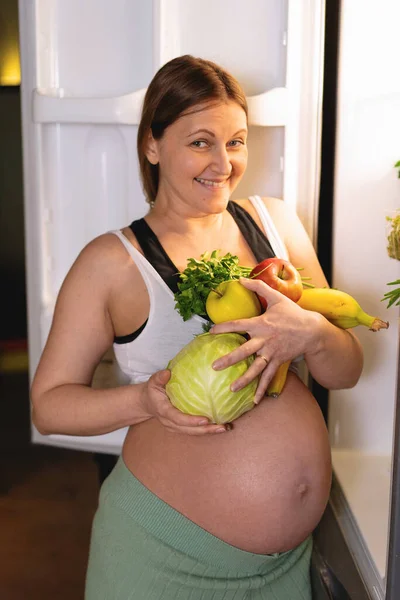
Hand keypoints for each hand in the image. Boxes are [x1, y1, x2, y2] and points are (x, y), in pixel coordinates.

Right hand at [140, 369, 228, 434]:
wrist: (147, 403)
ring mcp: (175, 427)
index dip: (191, 421)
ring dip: (209, 431)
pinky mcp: (180, 427)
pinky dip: (207, 429)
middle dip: (206, 430)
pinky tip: (220, 426)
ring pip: (193, 432)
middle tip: (222, 427)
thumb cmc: (152, 391)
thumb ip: (159, 378)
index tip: (205, 420)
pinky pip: (194, 430)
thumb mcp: (152, 382)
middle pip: (189, 430)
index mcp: (164, 411)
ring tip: (225, 428)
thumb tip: (167, 373)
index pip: (177, 418)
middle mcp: (170, 422)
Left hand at [210, 277, 320, 402]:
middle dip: (229, 359)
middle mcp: (265, 340)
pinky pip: (269, 377)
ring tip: (231, 388)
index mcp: (262, 323)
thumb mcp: (276, 297)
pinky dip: (262, 389)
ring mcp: (272, 353)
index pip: (239, 325)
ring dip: (244, 379)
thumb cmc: (292, 313)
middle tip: (214, 366)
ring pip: (256, 368)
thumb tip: (240, 279)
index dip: (224, 328)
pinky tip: (254, 401)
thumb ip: (258, 287)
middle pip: (245, 351)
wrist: (312, 330)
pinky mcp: (278, 361)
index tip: (210, 331)